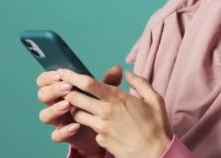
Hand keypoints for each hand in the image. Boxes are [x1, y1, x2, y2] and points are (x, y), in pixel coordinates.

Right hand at [36, 65, 122, 155]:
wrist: (103, 130)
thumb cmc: (98, 105)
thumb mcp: (103, 92)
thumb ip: (108, 81)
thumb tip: (117, 68)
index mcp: (61, 89)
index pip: (45, 80)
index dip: (49, 77)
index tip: (60, 73)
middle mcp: (56, 103)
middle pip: (42, 95)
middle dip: (53, 90)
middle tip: (67, 87)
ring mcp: (58, 120)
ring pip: (45, 115)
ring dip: (55, 109)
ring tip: (68, 105)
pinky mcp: (64, 135)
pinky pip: (56, 135)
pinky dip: (64, 131)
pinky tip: (76, 126)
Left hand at [57, 68, 172, 157]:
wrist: (156, 154)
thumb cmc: (157, 127)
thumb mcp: (155, 100)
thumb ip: (140, 83)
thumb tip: (129, 73)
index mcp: (117, 98)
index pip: (88, 84)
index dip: (72, 76)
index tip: (63, 71)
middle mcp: (106, 112)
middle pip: (75, 98)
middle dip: (67, 92)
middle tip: (65, 88)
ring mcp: (101, 128)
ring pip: (77, 115)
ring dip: (76, 109)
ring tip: (81, 105)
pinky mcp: (101, 141)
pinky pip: (91, 129)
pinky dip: (91, 125)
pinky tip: (100, 124)